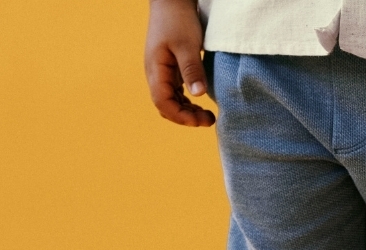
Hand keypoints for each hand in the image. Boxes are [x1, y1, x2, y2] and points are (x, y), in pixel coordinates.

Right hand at [144, 0, 214, 126]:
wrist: (173, 1)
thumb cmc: (177, 19)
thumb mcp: (187, 44)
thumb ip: (191, 69)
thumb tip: (198, 95)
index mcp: (156, 70)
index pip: (163, 103)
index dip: (180, 116)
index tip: (200, 121)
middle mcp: (156, 75)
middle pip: (166, 107)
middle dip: (186, 117)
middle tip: (209, 120)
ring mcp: (163, 73)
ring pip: (172, 101)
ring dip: (188, 111)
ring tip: (207, 115)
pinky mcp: (170, 70)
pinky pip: (176, 93)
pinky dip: (187, 102)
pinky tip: (200, 104)